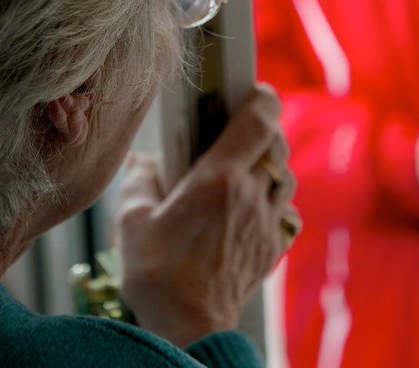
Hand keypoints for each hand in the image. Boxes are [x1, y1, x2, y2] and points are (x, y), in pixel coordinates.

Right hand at [116, 84, 298, 347]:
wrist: (188, 328)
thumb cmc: (156, 275)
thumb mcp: (132, 222)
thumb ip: (139, 182)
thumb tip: (143, 163)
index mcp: (218, 179)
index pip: (258, 121)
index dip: (260, 98)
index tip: (252, 90)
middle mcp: (250, 195)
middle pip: (276, 144)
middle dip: (264, 130)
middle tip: (241, 128)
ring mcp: (265, 223)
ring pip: (284, 177)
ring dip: (271, 165)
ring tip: (244, 168)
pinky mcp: (271, 249)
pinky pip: (286, 212)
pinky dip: (275, 201)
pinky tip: (252, 208)